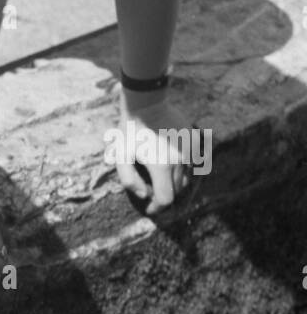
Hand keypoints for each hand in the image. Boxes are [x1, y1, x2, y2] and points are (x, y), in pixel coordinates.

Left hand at [110, 87, 195, 214]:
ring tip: (158, 180)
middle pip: (176, 191)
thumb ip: (129, 180)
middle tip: (148, 192)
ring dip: (172, 185)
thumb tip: (143, 195)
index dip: (156, 208)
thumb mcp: (120, 156)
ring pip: (185, 179)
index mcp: (162, 166)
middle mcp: (180, 161)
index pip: (165, 199)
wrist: (147, 104)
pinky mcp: (193, 143)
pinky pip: (191, 165)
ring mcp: (189, 151)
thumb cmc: (129, 131)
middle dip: (162, 196)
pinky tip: (167, 166)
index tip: (148, 209)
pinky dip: (181, 172)